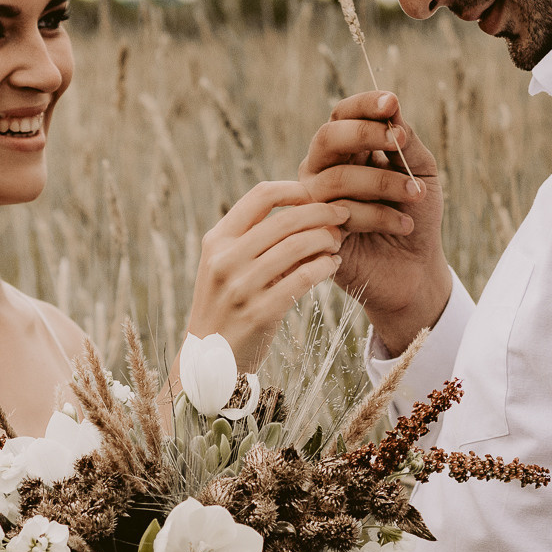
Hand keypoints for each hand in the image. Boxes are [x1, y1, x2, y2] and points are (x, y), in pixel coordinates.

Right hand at [187, 181, 346, 371]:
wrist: (209, 362)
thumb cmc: (226, 307)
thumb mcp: (226, 267)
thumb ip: (253, 240)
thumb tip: (303, 209)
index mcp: (217, 240)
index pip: (260, 196)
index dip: (295, 189)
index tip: (316, 194)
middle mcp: (225, 259)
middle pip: (284, 219)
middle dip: (321, 213)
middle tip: (343, 215)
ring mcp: (240, 287)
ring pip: (297, 246)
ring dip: (326, 239)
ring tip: (338, 241)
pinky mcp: (258, 313)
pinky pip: (302, 279)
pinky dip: (324, 266)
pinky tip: (333, 264)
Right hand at [299, 91, 451, 353]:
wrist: (415, 269)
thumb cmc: (417, 216)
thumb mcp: (421, 173)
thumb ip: (406, 143)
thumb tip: (391, 107)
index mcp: (347, 151)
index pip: (343, 115)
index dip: (364, 105)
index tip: (392, 102)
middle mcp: (323, 171)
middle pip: (328, 138)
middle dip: (366, 134)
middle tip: (400, 141)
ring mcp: (315, 203)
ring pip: (336, 177)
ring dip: (383, 181)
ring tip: (417, 194)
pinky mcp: (316, 234)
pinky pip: (340, 214)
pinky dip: (379, 215)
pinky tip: (404, 224)